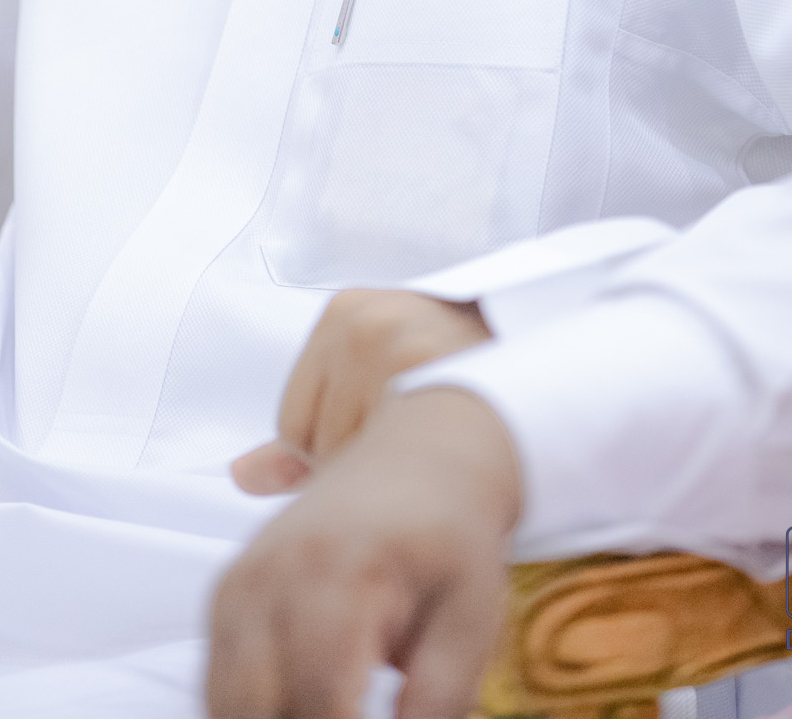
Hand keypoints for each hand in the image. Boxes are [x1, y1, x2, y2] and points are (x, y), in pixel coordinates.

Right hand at [208, 385, 520, 718]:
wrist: (419, 457)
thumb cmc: (449, 538)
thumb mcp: (471, 614)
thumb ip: (442, 694)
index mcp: (343, 569)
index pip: (320, 698)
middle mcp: (279, 568)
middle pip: (256, 704)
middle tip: (350, 717)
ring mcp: (244, 576)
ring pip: (224, 697)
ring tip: (326, 712)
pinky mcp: (229, 588)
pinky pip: (215, 675)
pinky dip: (244, 708)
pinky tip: (294, 708)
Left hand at [232, 288, 490, 494]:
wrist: (548, 359)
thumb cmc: (457, 376)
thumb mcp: (373, 389)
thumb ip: (305, 438)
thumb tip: (242, 478)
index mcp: (343, 314)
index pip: (294, 428)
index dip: (339, 448)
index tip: (392, 423)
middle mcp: (365, 322)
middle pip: (321, 445)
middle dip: (365, 458)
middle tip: (422, 430)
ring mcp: (400, 343)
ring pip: (359, 458)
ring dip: (396, 466)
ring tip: (442, 434)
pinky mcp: (437, 369)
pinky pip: (399, 457)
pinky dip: (423, 468)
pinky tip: (455, 444)